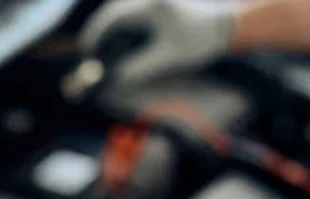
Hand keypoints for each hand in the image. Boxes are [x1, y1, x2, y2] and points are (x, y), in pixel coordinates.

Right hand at [80, 0, 237, 85]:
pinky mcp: (153, 6)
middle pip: (111, 15)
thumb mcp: (168, 58)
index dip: (95, 37)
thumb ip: (140, 69)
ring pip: (118, 15)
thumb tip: (115, 81)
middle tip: (89, 58)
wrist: (222, 27)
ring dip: (108, 34)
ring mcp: (149, 0)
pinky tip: (119, 47)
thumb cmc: (198, 42)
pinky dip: (120, 31)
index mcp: (149, 6)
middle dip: (98, 36)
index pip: (111, 20)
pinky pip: (129, 16)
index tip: (87, 55)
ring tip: (101, 56)